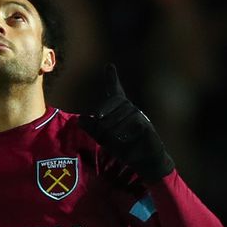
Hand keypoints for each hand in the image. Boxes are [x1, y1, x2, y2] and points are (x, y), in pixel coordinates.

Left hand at [79, 64, 174, 181]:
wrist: (144, 160)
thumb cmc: (125, 147)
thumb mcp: (104, 139)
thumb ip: (93, 129)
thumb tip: (81, 118)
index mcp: (119, 110)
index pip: (115, 91)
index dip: (112, 78)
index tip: (109, 66)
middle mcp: (129, 109)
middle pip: (111, 105)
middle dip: (103, 122)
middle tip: (103, 135)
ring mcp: (138, 115)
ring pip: (120, 116)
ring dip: (113, 130)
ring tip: (115, 140)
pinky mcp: (146, 125)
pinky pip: (132, 124)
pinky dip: (125, 134)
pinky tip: (126, 139)